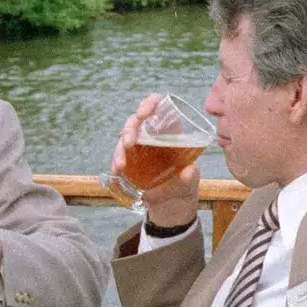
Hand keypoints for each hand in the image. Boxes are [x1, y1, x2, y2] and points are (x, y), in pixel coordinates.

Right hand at [112, 93, 200, 228]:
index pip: (158, 106)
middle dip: (130, 128)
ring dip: (119, 148)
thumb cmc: (185, 183)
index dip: (149, 104)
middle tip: (129, 142)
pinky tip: (117, 171)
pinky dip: (115, 161)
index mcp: (170, 130)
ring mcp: (139, 147)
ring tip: (121, 165)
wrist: (172, 203)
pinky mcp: (129, 160)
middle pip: (136, 121)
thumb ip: (190, 175)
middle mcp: (152, 134)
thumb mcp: (190, 180)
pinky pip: (118, 155)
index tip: (143, 112)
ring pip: (124, 137)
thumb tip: (189, 171)